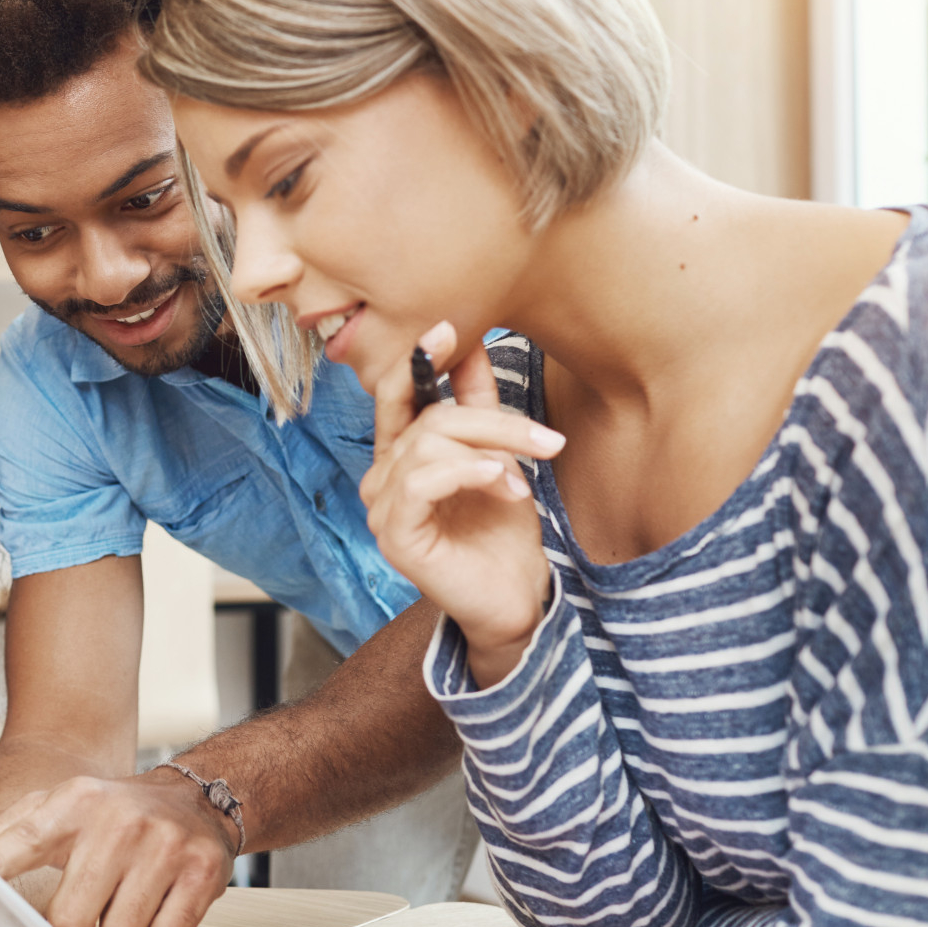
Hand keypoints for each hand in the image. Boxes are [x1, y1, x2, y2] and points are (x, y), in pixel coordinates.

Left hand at [0, 770, 233, 926]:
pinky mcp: (202, 873)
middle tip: (95, 892)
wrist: (197, 798)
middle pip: (71, 919)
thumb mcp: (59, 806)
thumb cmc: (114, 813)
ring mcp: (165, 846)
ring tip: (130, 889)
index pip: (23, 842)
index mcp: (76, 802)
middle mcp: (120, 821)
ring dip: (121, 924)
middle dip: (78, 919)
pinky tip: (159, 899)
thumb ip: (5, 834)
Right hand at [361, 321, 563, 687]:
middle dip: (492, 421)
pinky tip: (502, 485)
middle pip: (427, 419)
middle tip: (546, 439)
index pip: (396, 396)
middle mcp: (381, 479)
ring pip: (429, 445)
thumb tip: (472, 345)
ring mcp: (381, 508)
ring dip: (490, 450)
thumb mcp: (498, 457)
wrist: (515, 598)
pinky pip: (423, 481)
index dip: (417, 360)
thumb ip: (478, 407)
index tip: (449, 328)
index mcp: (400, 457)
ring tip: (524, 476)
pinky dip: (469, 473)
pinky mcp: (394, 536)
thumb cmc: (502, 534)